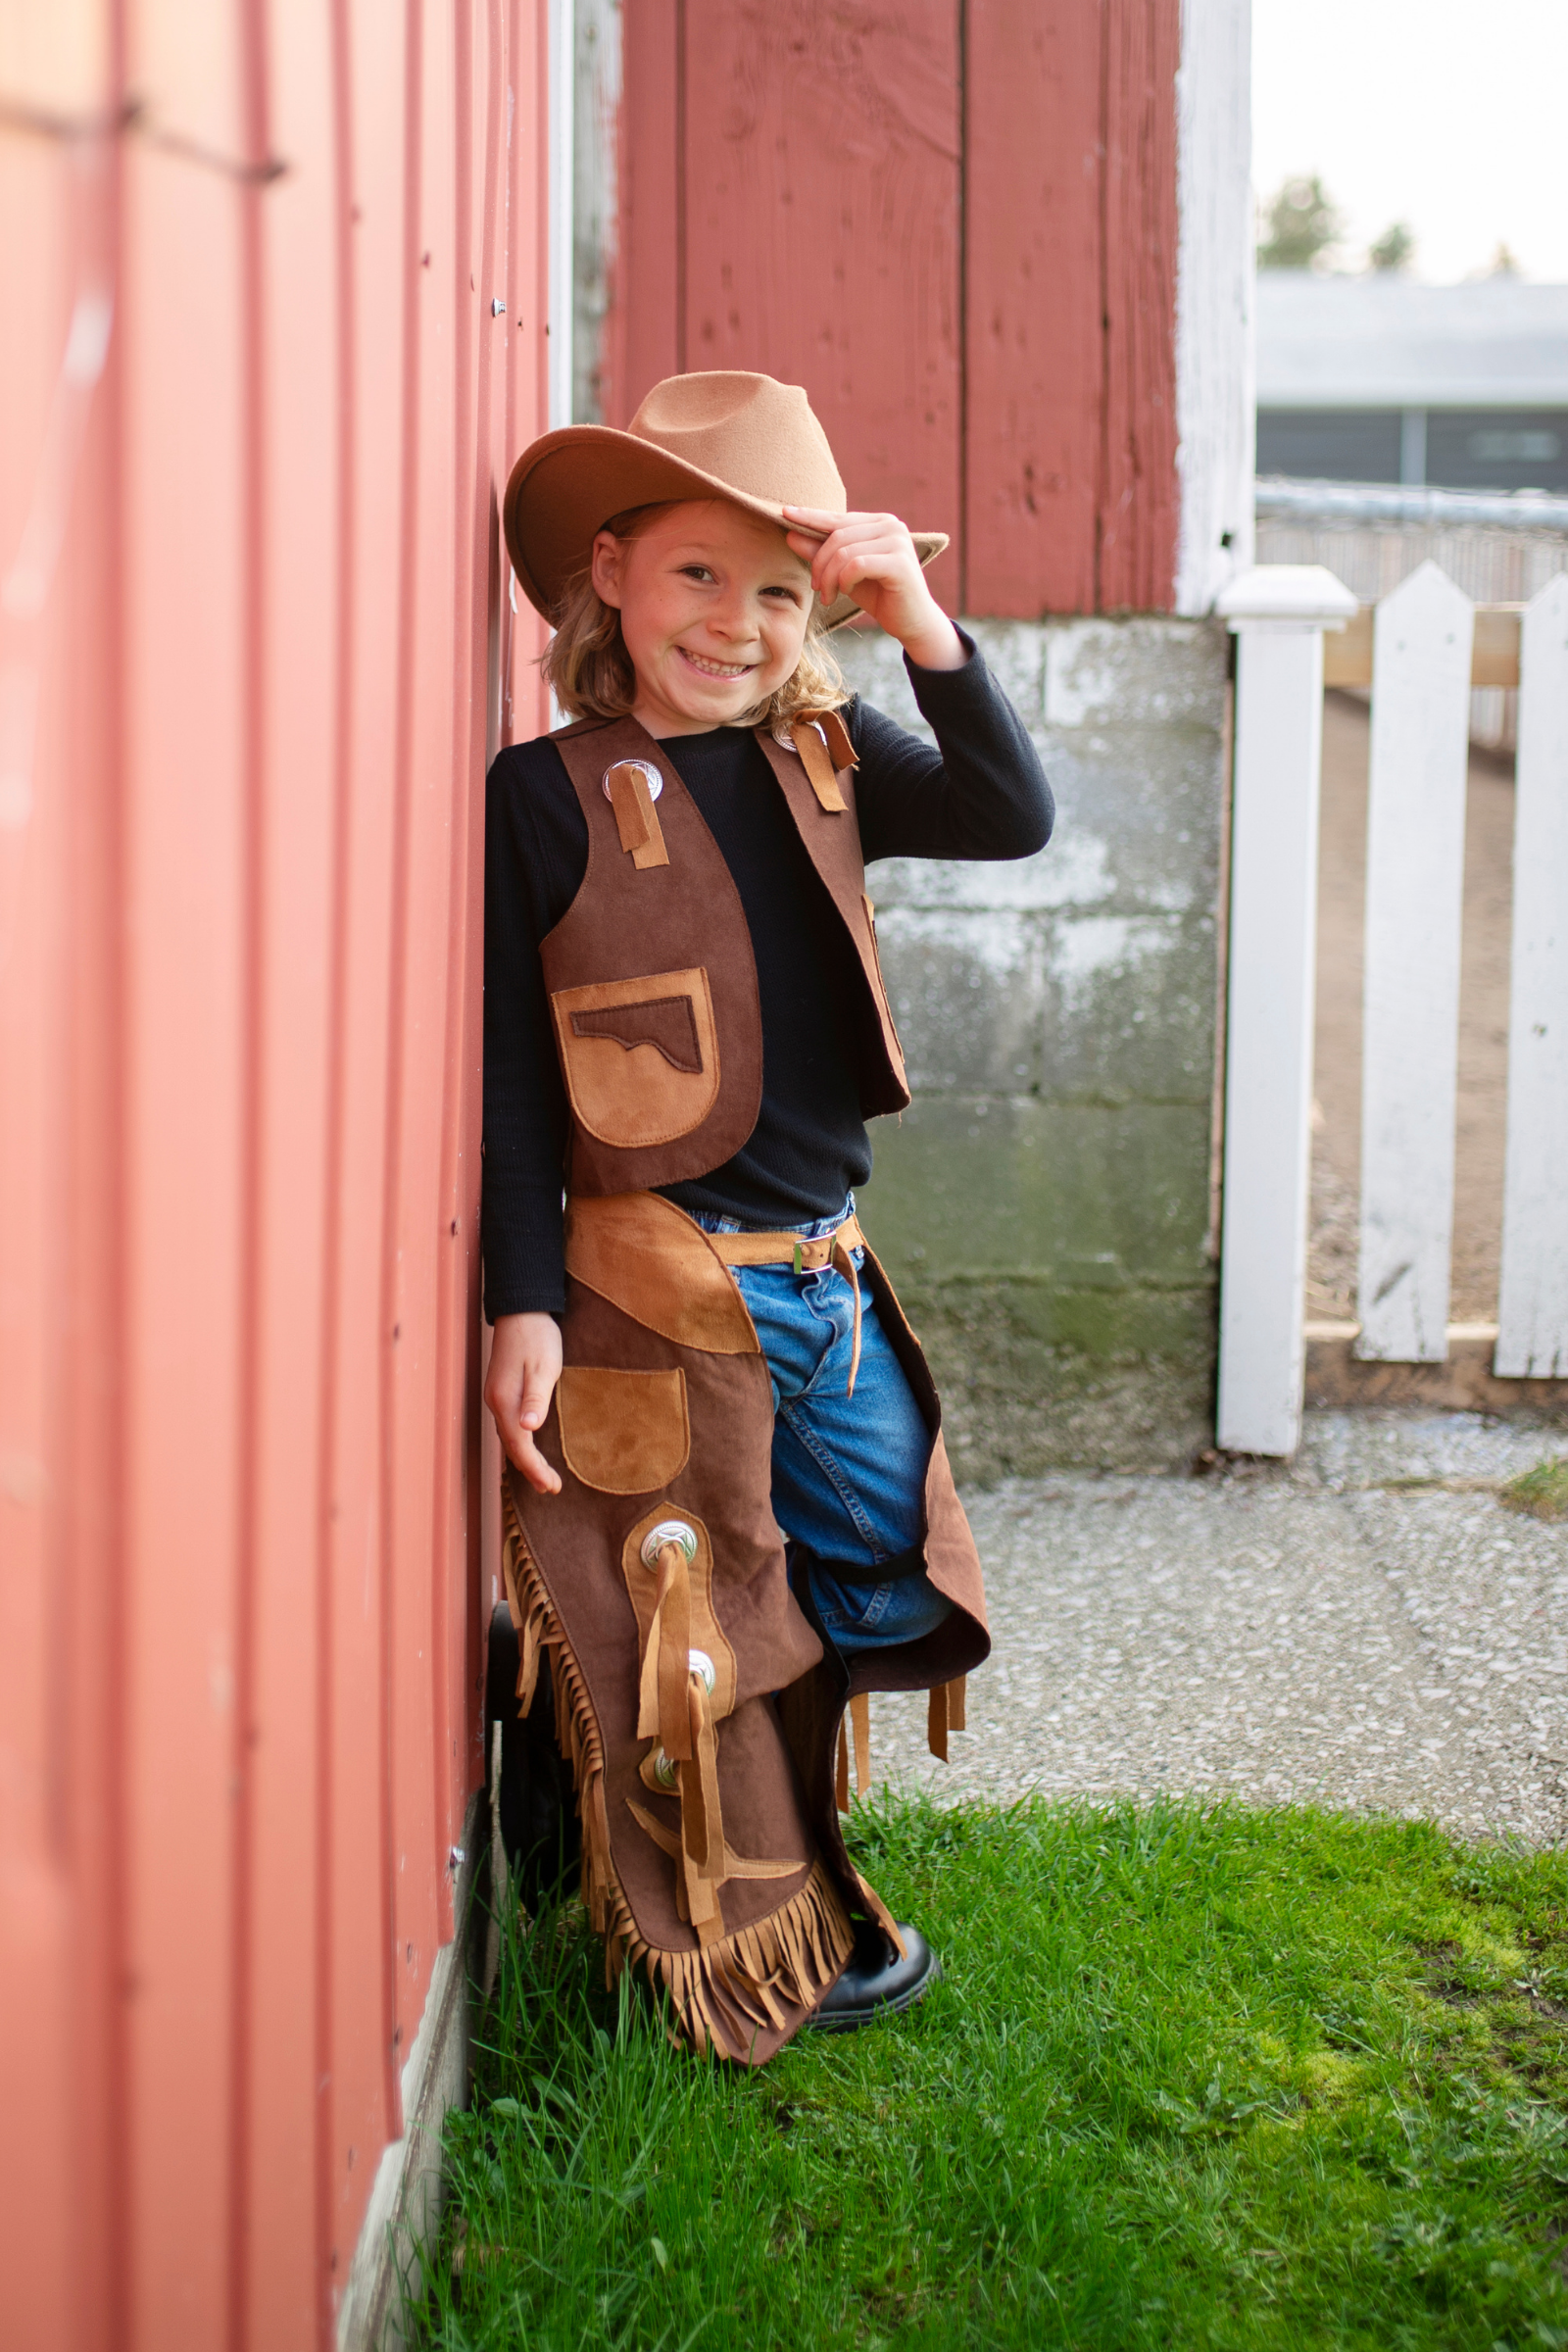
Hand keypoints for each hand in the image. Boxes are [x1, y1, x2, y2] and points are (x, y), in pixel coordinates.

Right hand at [484, 1311, 562, 1494]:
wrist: (522, 1309)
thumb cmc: (537, 1337)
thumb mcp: (542, 1367)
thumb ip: (535, 1399)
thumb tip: (528, 1429)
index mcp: (506, 1400)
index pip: (520, 1445)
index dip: (534, 1468)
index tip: (552, 1486)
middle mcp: (496, 1402)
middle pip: (511, 1446)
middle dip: (530, 1469)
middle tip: (550, 1488)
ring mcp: (496, 1396)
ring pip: (508, 1436)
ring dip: (524, 1458)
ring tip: (541, 1476)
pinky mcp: (501, 1389)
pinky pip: (508, 1425)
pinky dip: (519, 1442)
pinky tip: (528, 1444)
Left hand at [782, 505, 964, 670]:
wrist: (911, 622)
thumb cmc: (878, 595)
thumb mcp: (844, 573)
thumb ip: (821, 553)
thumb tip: (790, 534)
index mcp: (878, 522)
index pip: (837, 517)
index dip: (809, 516)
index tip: (784, 513)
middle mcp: (891, 525)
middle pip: (837, 536)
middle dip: (819, 564)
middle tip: (816, 588)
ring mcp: (898, 541)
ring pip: (844, 552)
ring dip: (829, 577)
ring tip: (828, 596)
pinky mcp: (900, 562)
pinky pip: (857, 565)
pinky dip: (844, 580)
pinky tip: (845, 592)